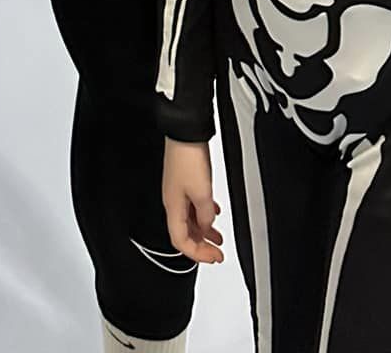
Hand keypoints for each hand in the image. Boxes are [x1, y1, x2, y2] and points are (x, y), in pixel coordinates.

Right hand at [162, 137, 224, 265]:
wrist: (184, 133)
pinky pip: (193, 206)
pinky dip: (204, 214)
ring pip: (190, 220)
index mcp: (173, 207)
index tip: (214, 257)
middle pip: (184, 233)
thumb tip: (207, 227)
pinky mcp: (184, 181)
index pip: (181, 242)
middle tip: (216, 252)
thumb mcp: (202, 192)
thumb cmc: (187, 158)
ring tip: (217, 237)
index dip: (198, 254)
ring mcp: (178, 191)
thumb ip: (206, 215)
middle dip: (201, 246)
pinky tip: (213, 212)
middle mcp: (173, 201)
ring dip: (204, 231)